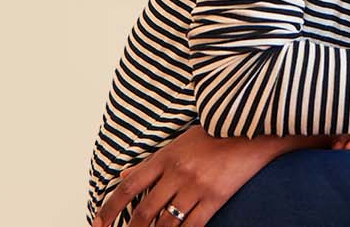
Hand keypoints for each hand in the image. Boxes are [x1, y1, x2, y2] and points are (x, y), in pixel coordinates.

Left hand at [93, 124, 282, 226]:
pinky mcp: (215, 198)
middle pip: (144, 210)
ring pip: (166, 223)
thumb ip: (149, 162)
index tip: (98, 223)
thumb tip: (124, 175)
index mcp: (164, 157)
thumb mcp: (176, 143)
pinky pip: (193, 225)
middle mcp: (176, 173)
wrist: (251, 132)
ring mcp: (196, 187)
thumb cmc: (213, 135)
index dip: (109, 208)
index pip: (128, 186)